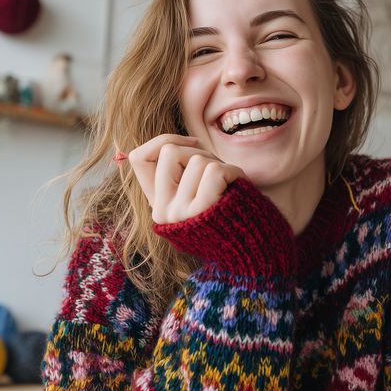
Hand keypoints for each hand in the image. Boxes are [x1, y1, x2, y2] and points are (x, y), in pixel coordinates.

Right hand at [127, 134, 245, 223]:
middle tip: (217, 172)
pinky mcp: (202, 210)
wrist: (252, 250)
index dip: (163, 141)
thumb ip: (182, 174)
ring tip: (229, 185)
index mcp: (157, 206)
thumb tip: (182, 141)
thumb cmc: (229, 215)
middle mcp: (162, 212)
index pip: (138, 158)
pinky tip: (238, 185)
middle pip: (170, 151)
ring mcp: (180, 213)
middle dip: (199, 151)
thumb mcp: (198, 194)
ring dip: (220, 164)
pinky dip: (233, 171)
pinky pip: (214, 170)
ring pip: (197, 159)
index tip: (192, 145)